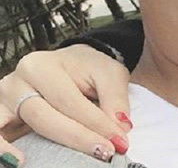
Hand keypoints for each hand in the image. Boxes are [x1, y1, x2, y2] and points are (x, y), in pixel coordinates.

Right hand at [0, 45, 131, 162]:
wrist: (72, 63)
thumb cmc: (89, 69)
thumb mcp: (109, 74)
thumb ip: (115, 99)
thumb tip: (121, 127)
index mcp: (43, 65)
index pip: (69, 101)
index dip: (95, 124)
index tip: (119, 141)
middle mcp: (18, 81)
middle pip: (44, 116)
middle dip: (76, 138)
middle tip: (105, 152)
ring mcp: (4, 100)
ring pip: (17, 127)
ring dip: (39, 147)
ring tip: (60, 161)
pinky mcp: (1, 116)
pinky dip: (2, 149)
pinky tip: (19, 161)